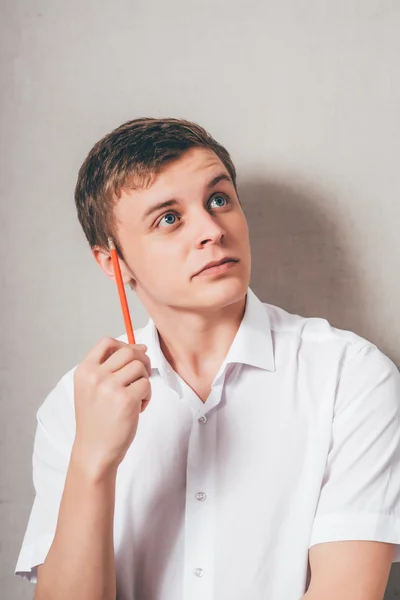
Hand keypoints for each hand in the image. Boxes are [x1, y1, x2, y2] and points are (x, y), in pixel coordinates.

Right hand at [71, 336, 151, 479]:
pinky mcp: (126, 400)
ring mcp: (110, 387)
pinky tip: (137, 409)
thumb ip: (107, 368)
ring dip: (144, 380)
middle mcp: (95, 376)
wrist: (94, 451)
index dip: (124, 344)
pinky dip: (147, 396)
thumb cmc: (97, 420)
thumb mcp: (90, 389)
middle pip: (128, 351)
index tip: (133, 356)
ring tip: (136, 397)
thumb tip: (139, 348)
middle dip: (142, 360)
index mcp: (84, 371)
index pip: (106, 342)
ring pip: (140, 367)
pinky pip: (146, 384)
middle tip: (142, 376)